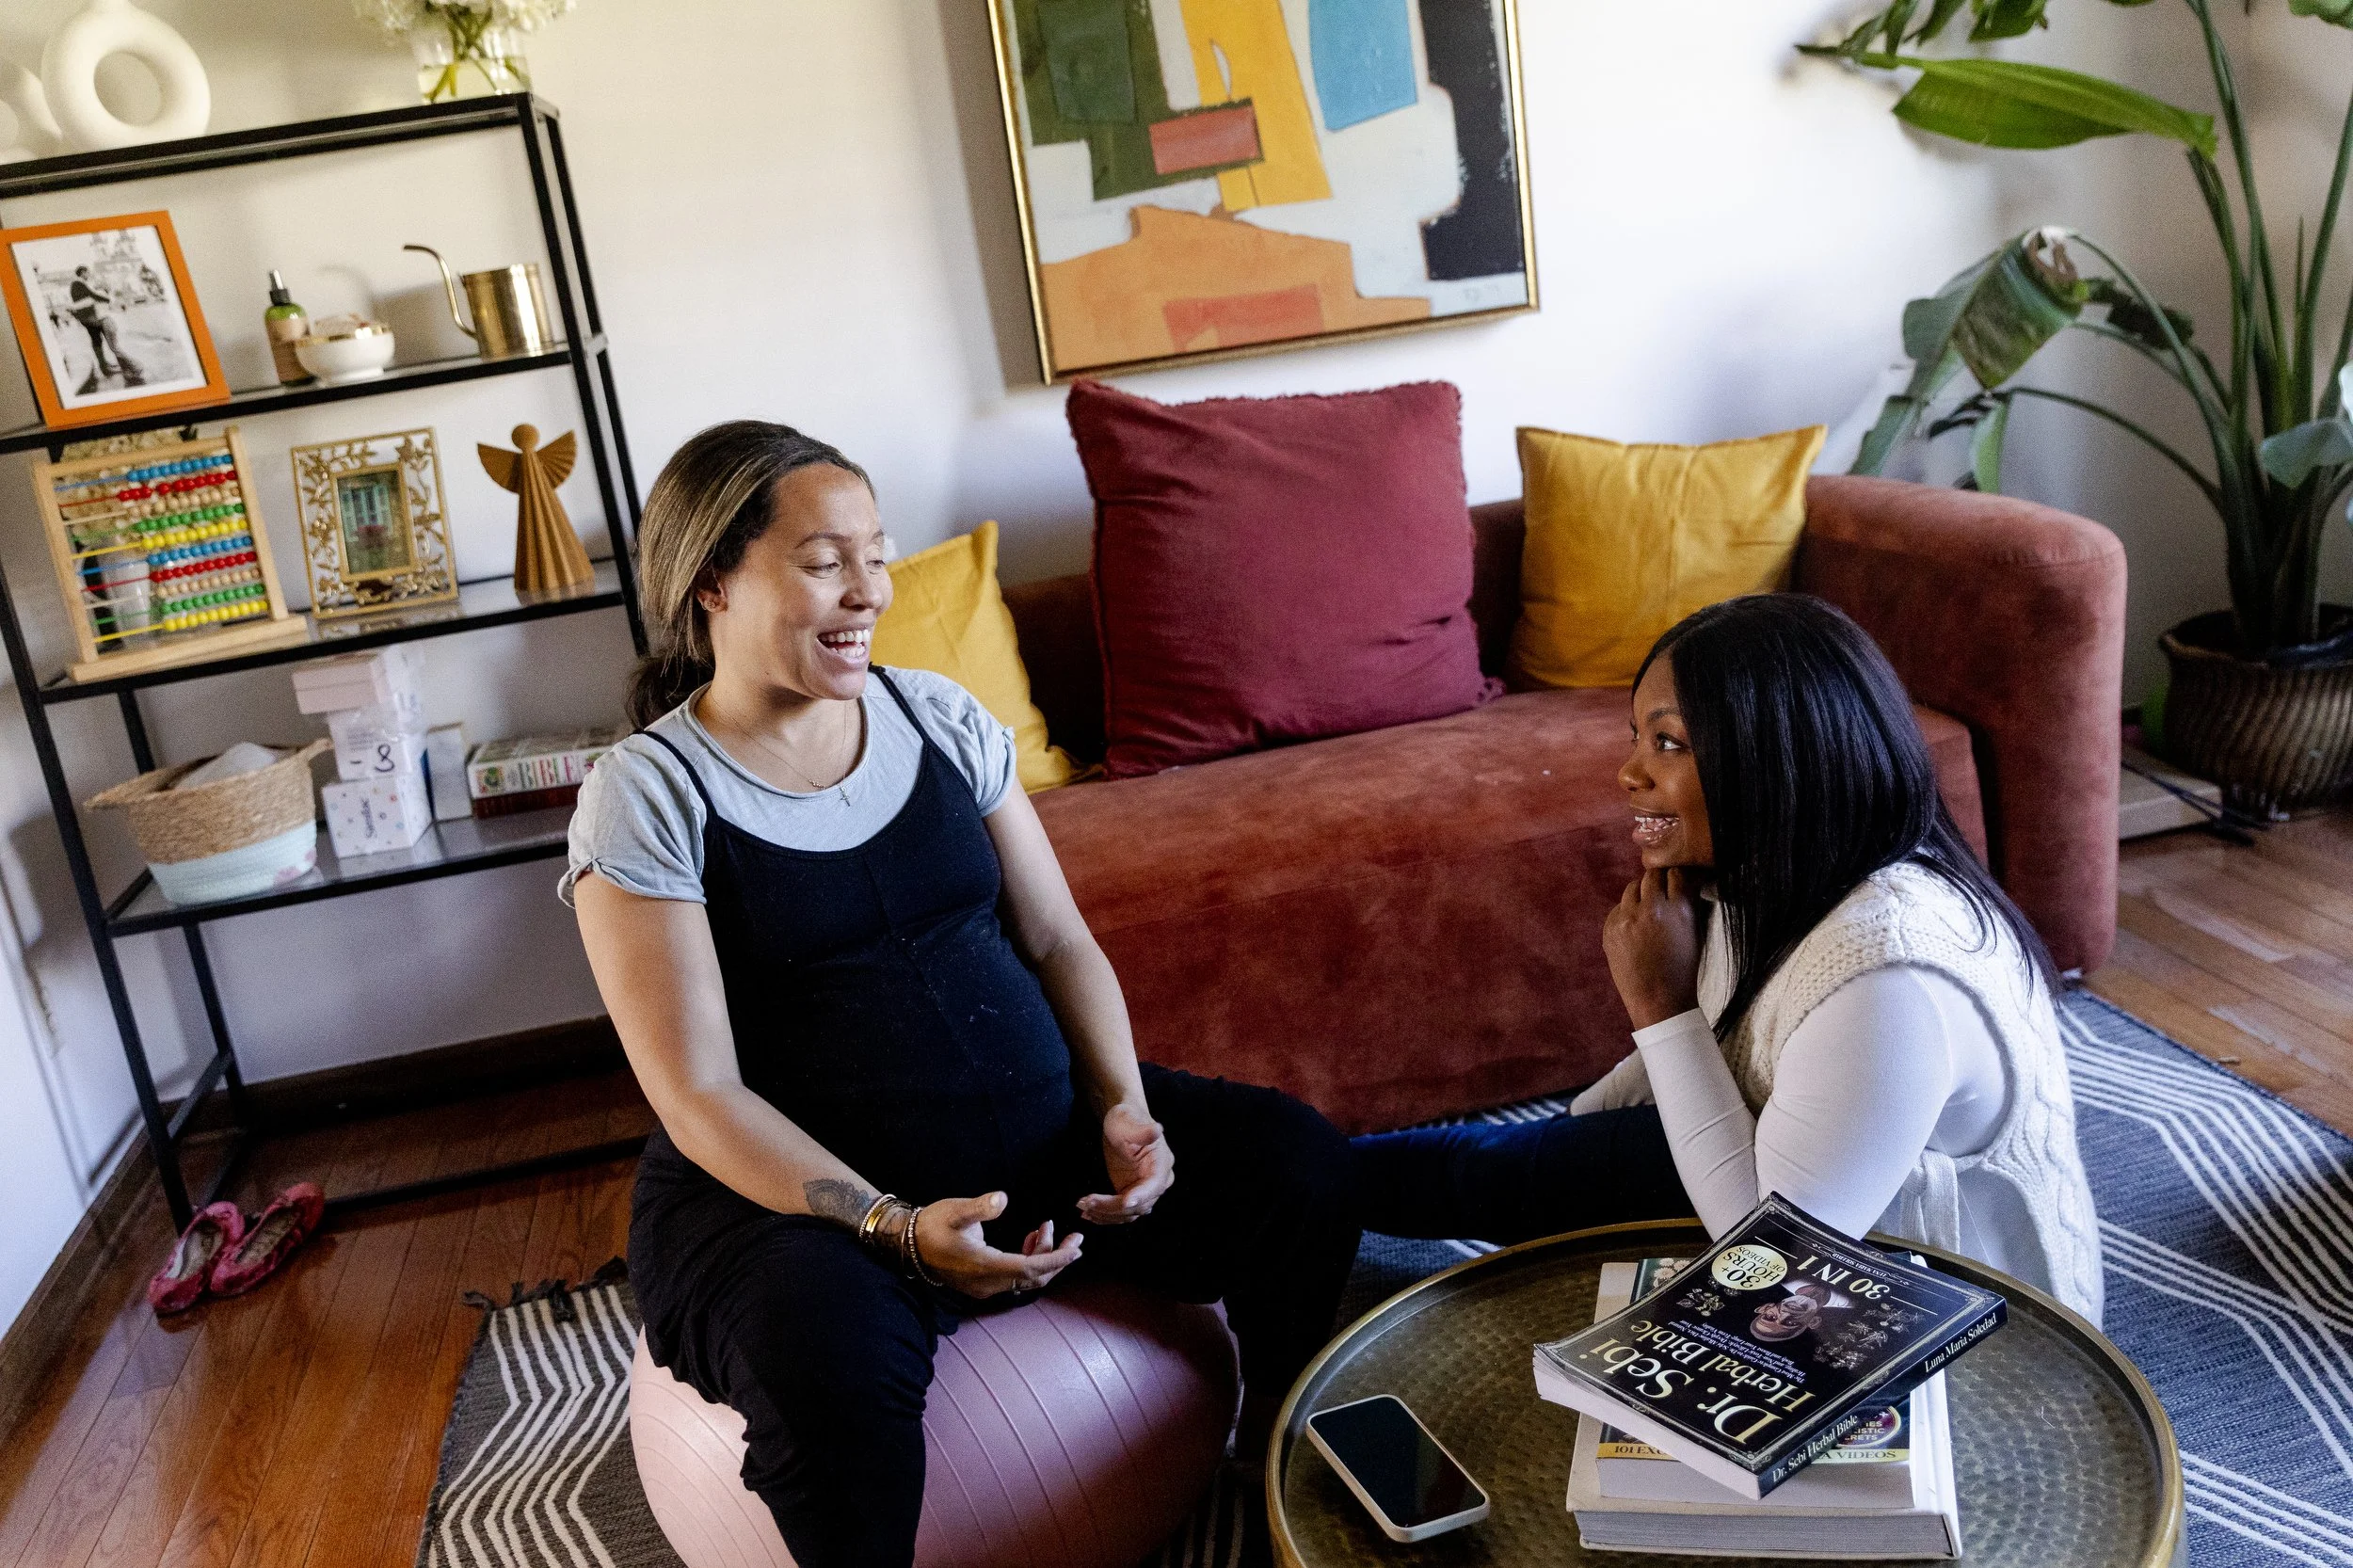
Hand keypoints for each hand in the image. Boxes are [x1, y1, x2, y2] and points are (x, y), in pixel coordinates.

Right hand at [914, 1192, 1081, 1298]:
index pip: (1031, 1268)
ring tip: (1045, 1228)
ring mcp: (984, 1287)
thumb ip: (979, 1207)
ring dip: (1041, 1257)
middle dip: (1057, 1258)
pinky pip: (1014, 1279)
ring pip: (1025, 1279)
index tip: (1077, 1248)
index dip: (1057, 1259)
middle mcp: (988, 1283)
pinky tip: (1031, 1239)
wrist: (907, 1245)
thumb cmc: (932, 1225)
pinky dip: (1028, 1260)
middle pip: (1033, 1278)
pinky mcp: (981, 1285)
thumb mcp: (955, 1211)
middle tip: (1074, 1238)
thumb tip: (1001, 1199)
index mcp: (985, 1266)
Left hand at [1078, 1101, 1172, 1224]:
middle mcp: (1157, 1182)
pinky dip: (1106, 1216)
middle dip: (1113, 1207)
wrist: (1119, 1124)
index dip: (1141, 1195)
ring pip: (1129, 1213)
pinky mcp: (1131, 1194)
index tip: (1124, 1201)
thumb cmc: (1125, 1119)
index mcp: (1161, 1164)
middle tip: (1087, 1202)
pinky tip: (1089, 1213)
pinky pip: (1121, 1212)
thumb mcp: (1128, 1122)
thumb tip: (1157, 1130)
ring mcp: (1144, 1191)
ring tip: (1084, 1209)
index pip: (1154, 1185)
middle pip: (1139, 1204)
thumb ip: (1142, 1131)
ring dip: (1106, 1215)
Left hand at [1602, 868, 1702, 1030]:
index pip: (1676, 873)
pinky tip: (1634, 927)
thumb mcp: (1693, 932)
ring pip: (1632, 888)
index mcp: (1679, 909)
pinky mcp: (1610, 928)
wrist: (1658, 999)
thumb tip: (1680, 881)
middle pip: (1651, 875)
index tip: (1675, 882)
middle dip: (1657, 881)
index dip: (1675, 878)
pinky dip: (1626, 912)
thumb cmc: (1682, 968)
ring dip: (1640, 894)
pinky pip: (1618, 907)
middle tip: (1659, 892)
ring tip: (1646, 909)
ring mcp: (1627, 918)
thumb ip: (1686, 903)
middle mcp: (1651, 909)